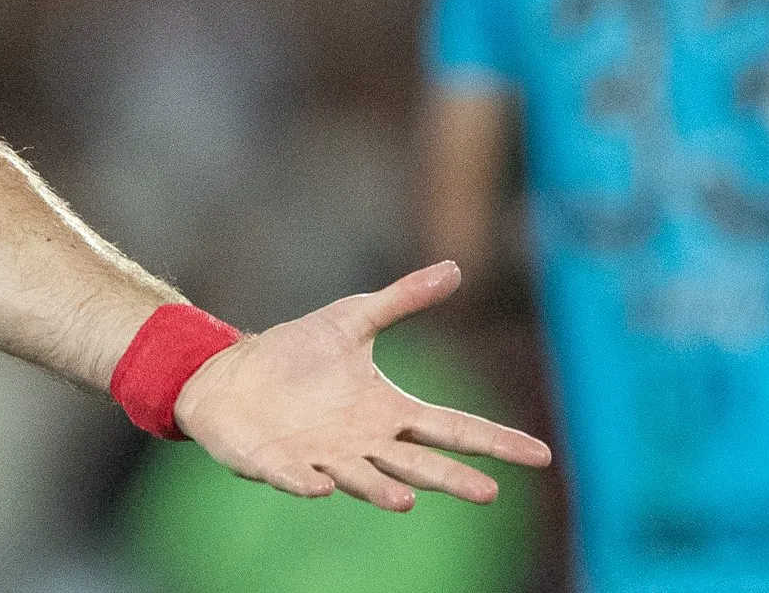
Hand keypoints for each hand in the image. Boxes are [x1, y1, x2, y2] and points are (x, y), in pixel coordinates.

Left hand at [173, 260, 551, 509]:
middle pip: (418, 464)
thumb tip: (456, 268)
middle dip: (451, 479)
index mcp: (387, 410)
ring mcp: (323, 459)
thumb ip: (403, 299)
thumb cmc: (295, 354)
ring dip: (382, 490)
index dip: (494, 441)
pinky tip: (320, 487)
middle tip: (488, 492)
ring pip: (362, 479)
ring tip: (406, 501)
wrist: (229, 373)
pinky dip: (307, 484)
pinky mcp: (279, 466)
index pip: (451, 426)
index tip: (539, 454)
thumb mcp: (352, 318)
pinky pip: (296, 478)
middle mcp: (363, 443)